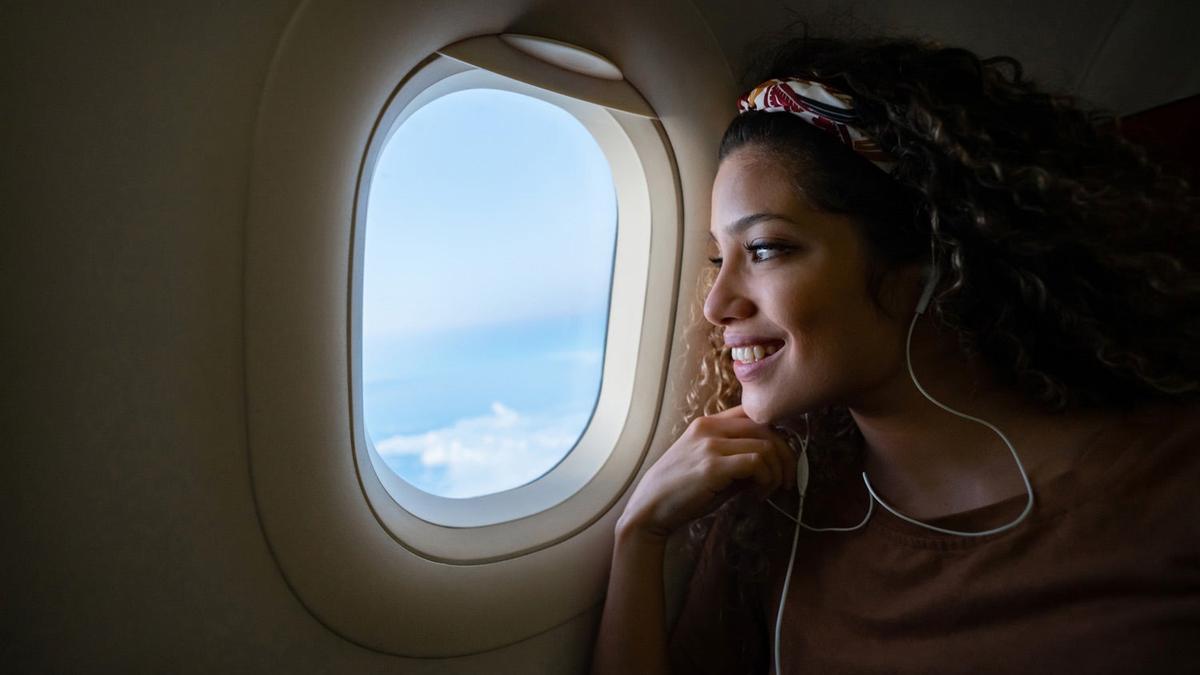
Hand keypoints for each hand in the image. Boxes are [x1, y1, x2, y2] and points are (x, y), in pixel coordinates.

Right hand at [618, 405, 795, 538]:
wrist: (649, 509)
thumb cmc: (680, 493)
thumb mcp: (710, 466)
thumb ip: (738, 458)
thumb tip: (774, 464)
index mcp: (708, 423)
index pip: (754, 413)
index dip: (777, 433)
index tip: (784, 457)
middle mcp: (709, 427)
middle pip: (766, 427)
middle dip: (786, 456)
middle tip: (787, 480)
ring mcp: (710, 444)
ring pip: (766, 445)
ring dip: (777, 472)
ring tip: (768, 491)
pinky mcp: (713, 465)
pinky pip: (757, 462)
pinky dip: (766, 480)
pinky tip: (758, 495)